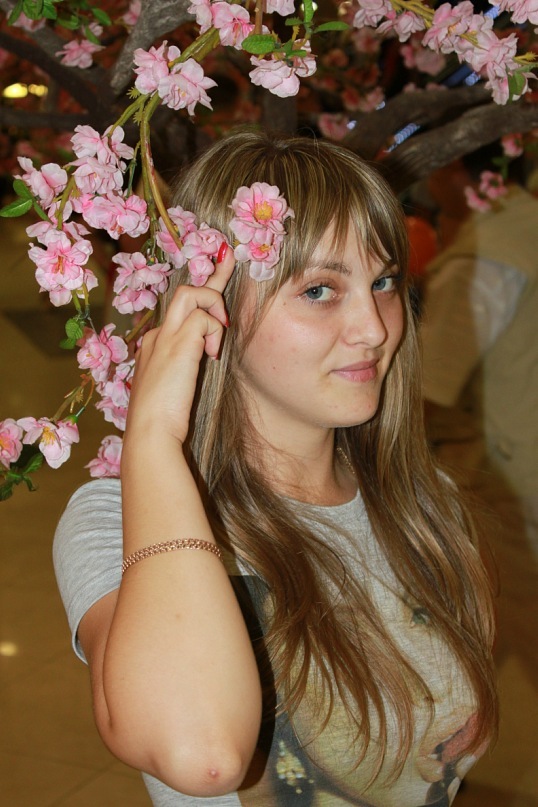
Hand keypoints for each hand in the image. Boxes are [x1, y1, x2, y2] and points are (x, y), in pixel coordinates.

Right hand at [124, 246, 234, 445]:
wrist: (150, 433)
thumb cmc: (163, 420)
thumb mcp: (174, 388)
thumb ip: (184, 368)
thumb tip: (204, 356)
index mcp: (155, 346)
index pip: (180, 312)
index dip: (201, 296)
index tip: (218, 273)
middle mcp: (157, 336)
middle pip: (183, 292)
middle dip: (213, 279)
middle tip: (229, 258)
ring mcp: (165, 337)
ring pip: (192, 294)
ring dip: (213, 306)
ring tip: (221, 334)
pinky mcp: (179, 343)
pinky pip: (204, 318)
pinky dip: (215, 332)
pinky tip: (212, 355)